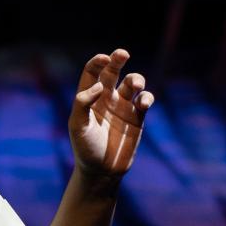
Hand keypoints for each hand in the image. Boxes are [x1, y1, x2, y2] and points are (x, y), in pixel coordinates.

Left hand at [68, 48, 152, 183]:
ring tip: (137, 85)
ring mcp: (123, 107)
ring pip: (133, 83)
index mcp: (89, 97)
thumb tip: (99, 85)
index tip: (104, 59)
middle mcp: (106, 98)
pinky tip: (143, 103)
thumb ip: (84, 103)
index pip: (92, 72)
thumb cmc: (85, 148)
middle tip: (123, 53)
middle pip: (113, 71)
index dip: (98, 62)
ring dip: (137, 79)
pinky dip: (147, 97)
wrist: (102, 171)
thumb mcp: (78, 126)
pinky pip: (145, 100)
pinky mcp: (137, 118)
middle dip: (118, 59)